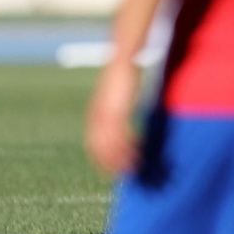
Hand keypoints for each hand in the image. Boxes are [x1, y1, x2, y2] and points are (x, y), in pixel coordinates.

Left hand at [85, 60, 139, 175]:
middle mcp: (97, 117)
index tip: (109, 170)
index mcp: (96, 113)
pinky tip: (139, 154)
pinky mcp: (118, 112)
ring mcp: (106, 115)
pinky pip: (122, 136)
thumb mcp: (117, 93)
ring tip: (134, 170)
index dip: (100, 158)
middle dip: (109, 163)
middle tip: (122, 175)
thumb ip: (118, 105)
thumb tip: (123, 114)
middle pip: (99, 147)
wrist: (123, 58)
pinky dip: (129, 148)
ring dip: (122, 159)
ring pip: (111, 145)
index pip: (93, 142)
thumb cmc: (123, 74)